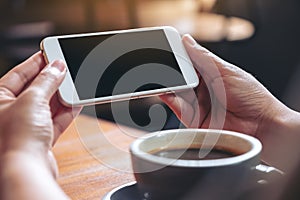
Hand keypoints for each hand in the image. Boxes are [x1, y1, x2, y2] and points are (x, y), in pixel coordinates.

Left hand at [0, 52, 80, 173]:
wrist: (26, 170)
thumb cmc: (16, 138)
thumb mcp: (32, 100)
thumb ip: (46, 81)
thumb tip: (57, 67)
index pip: (20, 73)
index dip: (37, 62)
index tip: (53, 53)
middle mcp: (9, 111)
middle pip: (35, 88)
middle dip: (53, 79)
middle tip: (67, 69)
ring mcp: (26, 125)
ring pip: (48, 104)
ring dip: (62, 95)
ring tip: (75, 84)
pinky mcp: (40, 137)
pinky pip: (55, 119)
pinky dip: (67, 111)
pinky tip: (76, 101)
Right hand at [161, 35, 299, 168]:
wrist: (261, 125)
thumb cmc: (252, 97)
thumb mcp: (226, 71)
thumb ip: (204, 58)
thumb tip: (187, 41)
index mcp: (211, 74)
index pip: (190, 62)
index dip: (178, 55)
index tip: (168, 47)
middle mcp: (202, 89)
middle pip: (180, 76)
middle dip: (170, 69)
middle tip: (160, 61)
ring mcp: (197, 103)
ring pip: (176, 90)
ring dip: (167, 82)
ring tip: (159, 74)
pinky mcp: (193, 119)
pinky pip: (176, 107)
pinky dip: (167, 98)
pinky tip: (163, 89)